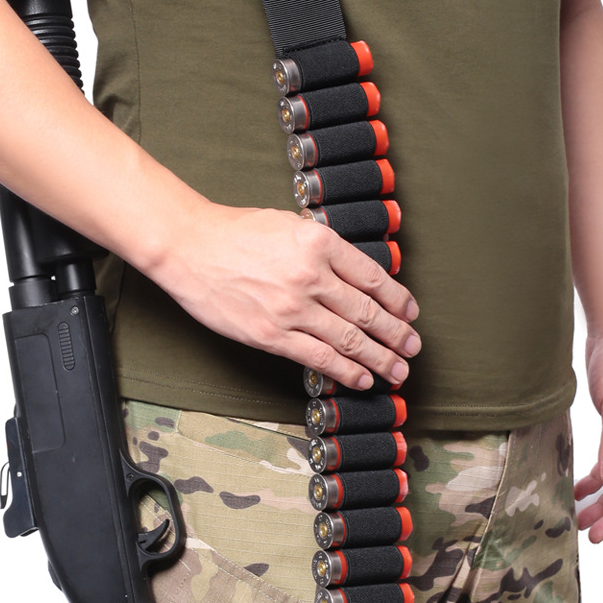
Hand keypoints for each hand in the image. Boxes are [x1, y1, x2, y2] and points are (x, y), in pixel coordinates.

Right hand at [149, 203, 420, 390]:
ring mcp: (292, 309)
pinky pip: (319, 358)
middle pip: (367, 312)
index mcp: (320, 243)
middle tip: (413, 348)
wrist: (189, 247)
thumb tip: (355, 273)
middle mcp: (312, 276)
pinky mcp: (272, 335)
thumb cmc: (235, 232)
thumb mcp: (290, 224)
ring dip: (380, 358)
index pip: (373, 278)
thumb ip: (323, 247)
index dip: (398, 300)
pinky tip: (362, 379)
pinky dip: (346, 371)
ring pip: (350, 340)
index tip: (410, 313)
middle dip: (397, 334)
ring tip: (398, 370)